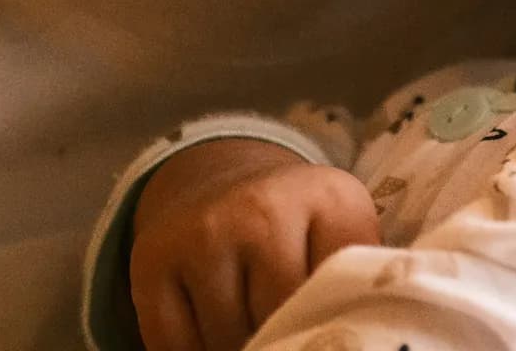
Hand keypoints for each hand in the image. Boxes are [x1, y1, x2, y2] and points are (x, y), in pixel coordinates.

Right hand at [129, 138, 381, 350]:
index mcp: (329, 199)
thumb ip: (358, 277)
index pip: (340, 291)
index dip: (333, 324)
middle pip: (280, 318)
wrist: (219, 182)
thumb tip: (362, 337)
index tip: (329, 331)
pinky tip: (213, 339)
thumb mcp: (343, 233)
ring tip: (255, 336)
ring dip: (241, 350)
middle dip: (285, 341)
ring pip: (227, 338)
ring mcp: (203, 233)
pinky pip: (174, 344)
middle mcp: (263, 208)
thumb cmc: (296, 225)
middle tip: (287, 338)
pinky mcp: (152, 259)